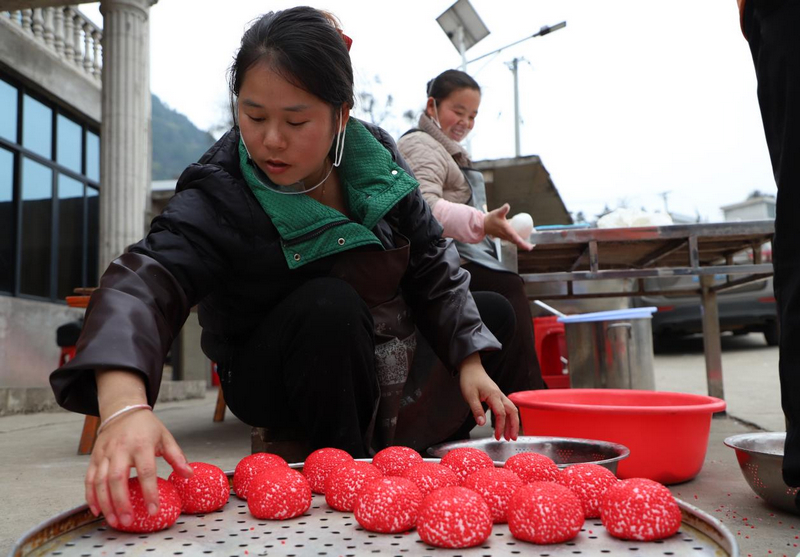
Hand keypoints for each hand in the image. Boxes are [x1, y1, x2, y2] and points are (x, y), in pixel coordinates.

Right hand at [88, 370, 192, 528]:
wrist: (123, 410)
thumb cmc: (147, 427)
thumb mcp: (165, 437)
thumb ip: (176, 457)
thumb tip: (189, 475)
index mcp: (142, 444)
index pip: (146, 471)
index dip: (149, 492)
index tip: (153, 510)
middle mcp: (121, 449)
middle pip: (117, 479)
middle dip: (121, 502)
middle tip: (127, 521)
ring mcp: (105, 453)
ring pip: (100, 481)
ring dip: (105, 503)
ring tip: (114, 521)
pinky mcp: (94, 457)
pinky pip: (89, 479)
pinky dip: (90, 496)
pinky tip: (96, 510)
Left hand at [458, 353, 519, 440]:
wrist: (471, 368)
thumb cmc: (470, 380)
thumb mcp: (469, 396)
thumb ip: (476, 410)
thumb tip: (481, 423)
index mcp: (494, 395)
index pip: (501, 413)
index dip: (500, 426)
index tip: (497, 436)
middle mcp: (500, 395)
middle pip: (512, 412)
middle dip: (514, 426)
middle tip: (512, 438)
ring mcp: (500, 395)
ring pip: (511, 410)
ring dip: (512, 422)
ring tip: (510, 435)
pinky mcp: (498, 396)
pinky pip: (507, 407)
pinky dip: (508, 417)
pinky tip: (506, 424)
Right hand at [483, 203, 533, 250]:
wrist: (483, 225)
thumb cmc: (490, 219)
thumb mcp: (497, 213)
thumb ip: (503, 210)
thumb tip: (507, 206)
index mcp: (506, 230)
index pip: (516, 238)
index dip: (522, 243)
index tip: (528, 246)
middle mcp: (506, 235)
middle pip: (516, 242)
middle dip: (523, 245)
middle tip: (531, 247)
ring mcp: (504, 237)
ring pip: (514, 242)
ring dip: (520, 244)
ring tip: (527, 245)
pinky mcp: (503, 236)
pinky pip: (511, 240)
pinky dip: (517, 241)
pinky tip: (520, 239)